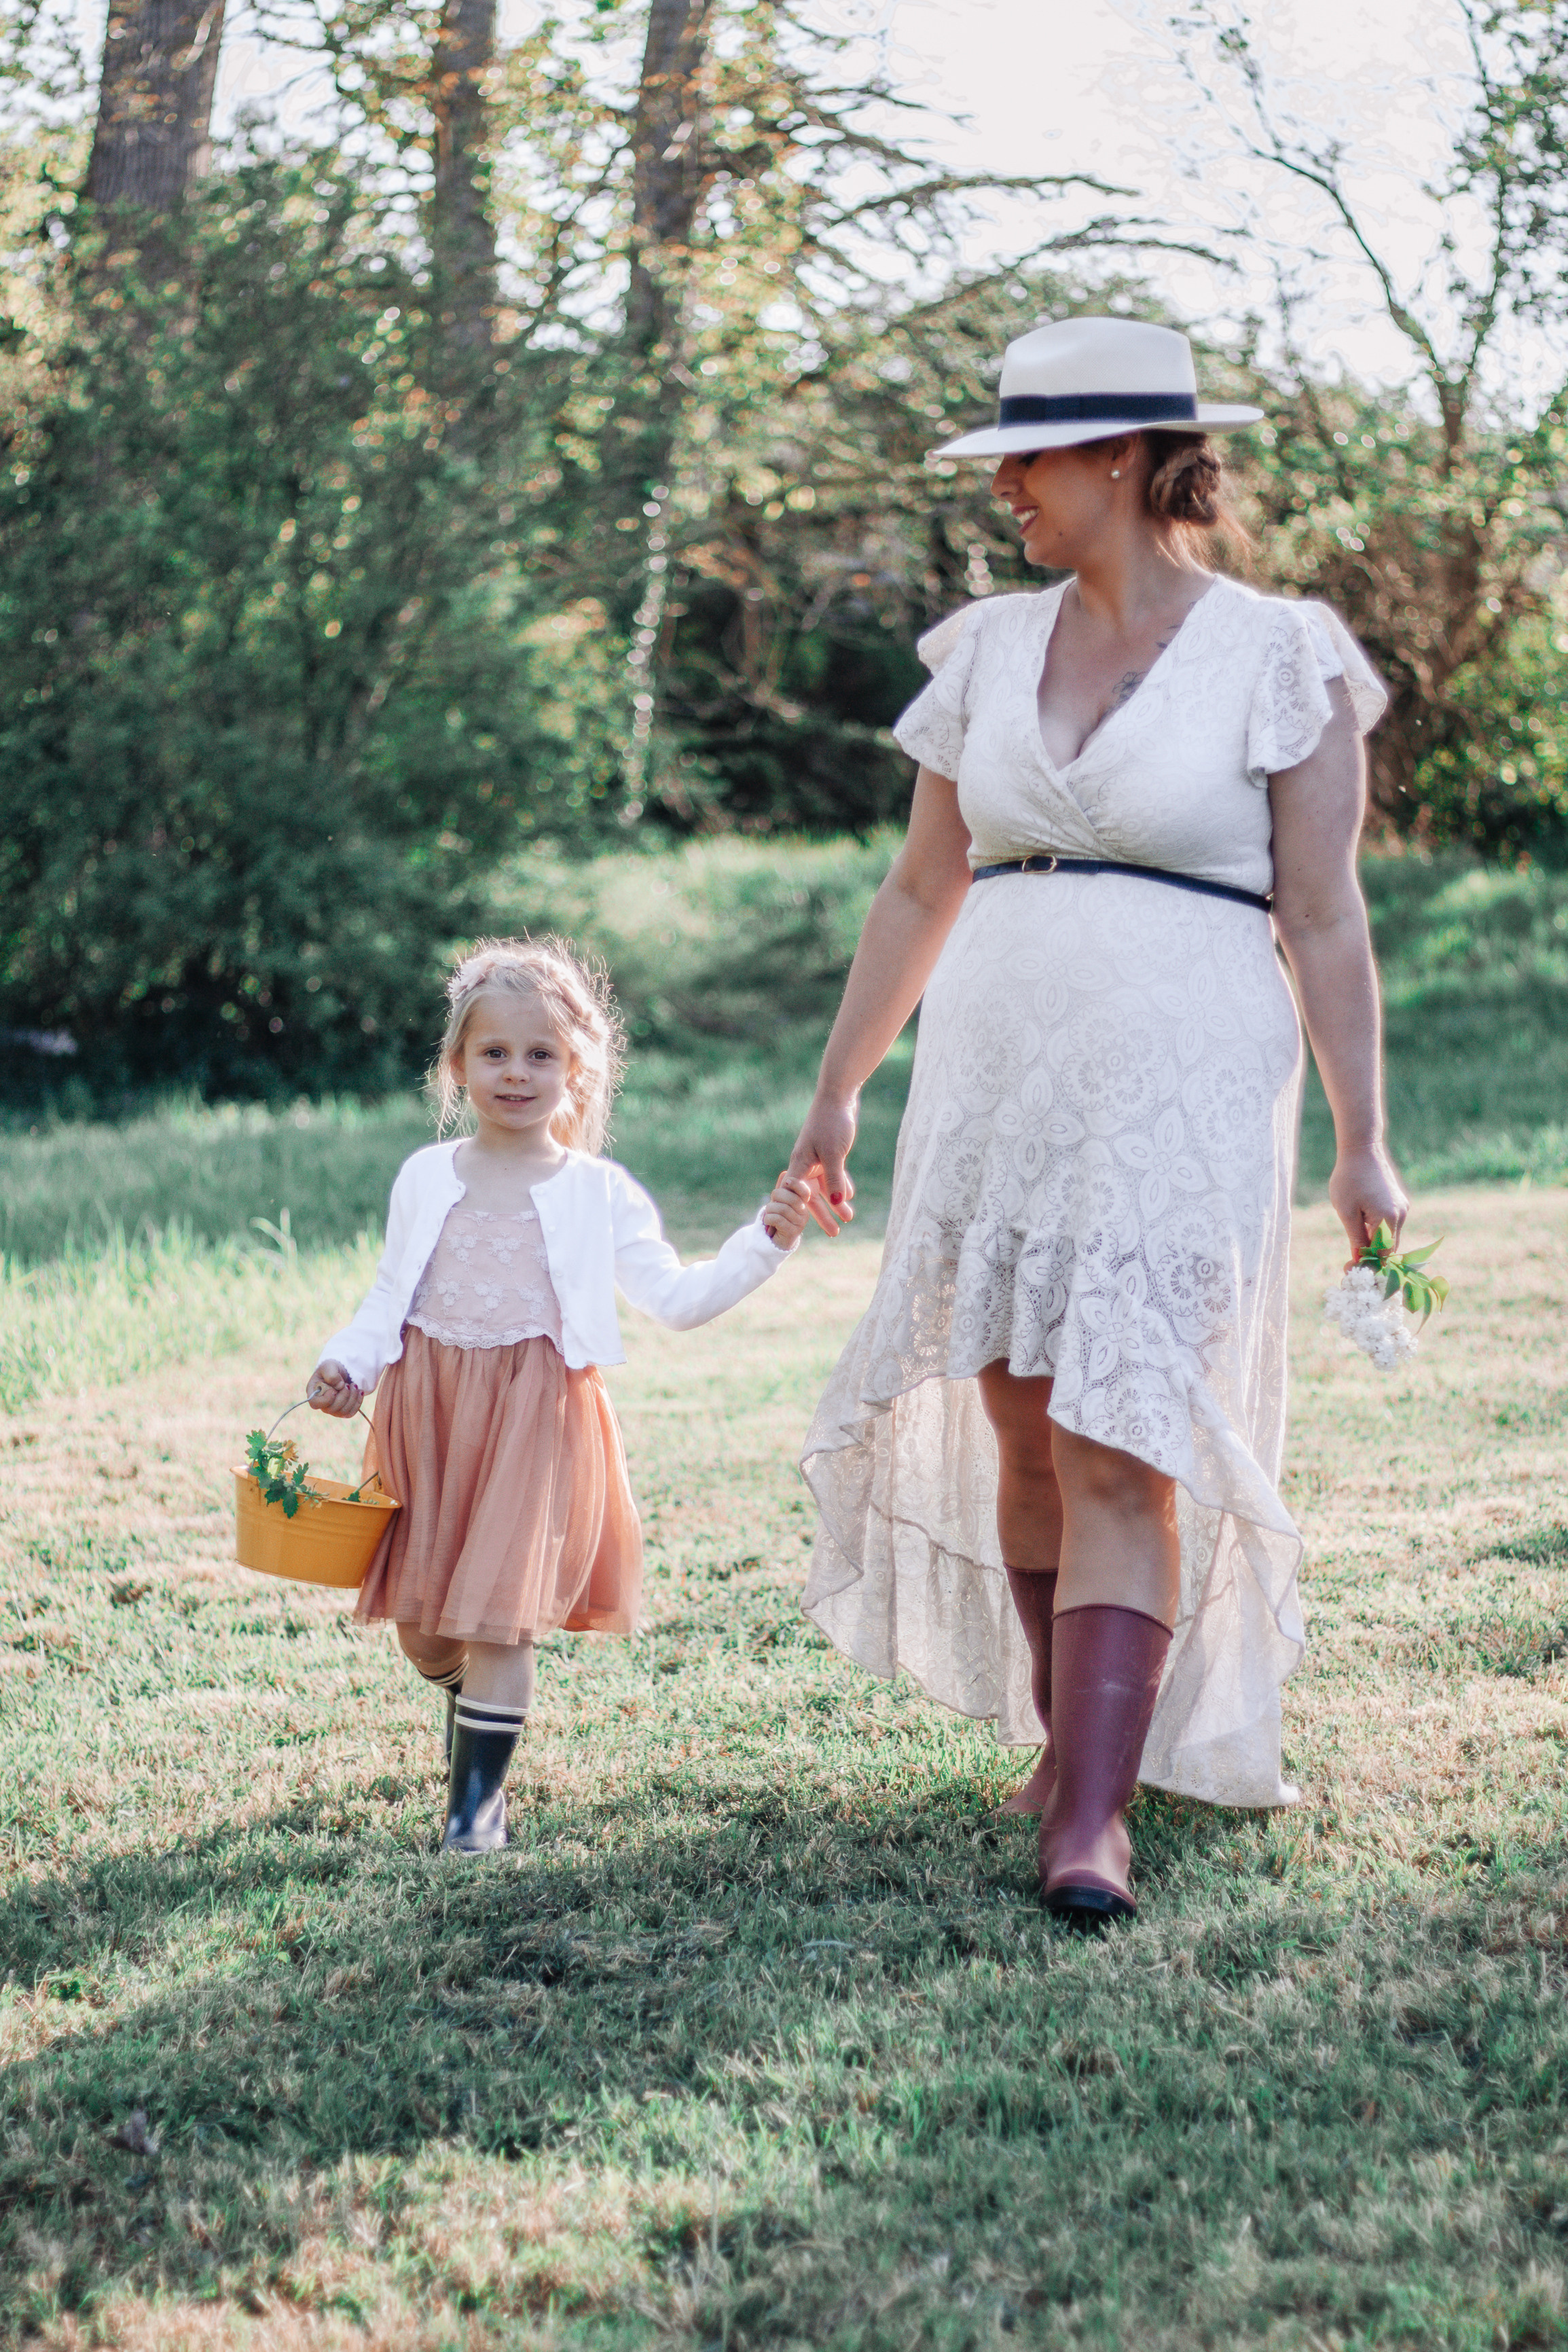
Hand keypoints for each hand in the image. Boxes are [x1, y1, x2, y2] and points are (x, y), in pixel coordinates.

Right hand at [306, 1360, 362, 1417]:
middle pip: (331, 1409)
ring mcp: (333, 1409)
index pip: (315, 1403)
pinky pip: (351, 1412)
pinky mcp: (343, 1410)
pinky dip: (358, 1402)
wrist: (342, 1371)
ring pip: (343, 1412)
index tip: (334, 1390)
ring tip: (354, 1385)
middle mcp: (322, 1403)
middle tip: (347, 1384)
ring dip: (352, 1398)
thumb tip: (340, 1386)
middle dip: (343, 1396)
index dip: (325, 1399)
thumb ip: (331, 1374)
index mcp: (314, 1392)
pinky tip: (360, 1391)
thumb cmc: (331, 1368)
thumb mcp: (329, 1366)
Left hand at [761, 1173, 812, 1249]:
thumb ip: (782, 1189)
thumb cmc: (776, 1218)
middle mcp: (804, 1213)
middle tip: (771, 1203)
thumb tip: (785, 1174)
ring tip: (768, 1214)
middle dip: (776, 1197)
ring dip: (770, 1210)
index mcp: (802, 1203)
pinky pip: (777, 1219)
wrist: (773, 1242)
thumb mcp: (778, 1202)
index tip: (786, 1182)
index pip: (805, 1191)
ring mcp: (799, 1224)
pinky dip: (768, 1218)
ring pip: (782, 1208)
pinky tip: (768, 1222)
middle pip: (791, 1198)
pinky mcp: (792, 1233)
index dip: (796, 1184)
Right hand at [786, 1093, 857, 1238]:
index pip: (796, 1194)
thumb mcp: (835, 1154)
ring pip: (825, 1186)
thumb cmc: (832, 1122)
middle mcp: (806, 1163)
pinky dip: (840, 1185)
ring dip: (836, 1201)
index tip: (807, 1226)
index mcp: (800, 1164)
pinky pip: (833, 1175)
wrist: (838, 1096)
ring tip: (848, 1217)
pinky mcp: (829, 1152)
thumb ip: (835, 1179)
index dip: (801, 1211)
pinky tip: (850, 1196)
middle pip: (812, 1195)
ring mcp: (817, 1157)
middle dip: (823, 1214)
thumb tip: (837, 1204)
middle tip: (834, 1233)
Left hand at [1328, 1144, 1408, 1263]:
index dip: (1367, 1264)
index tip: (1348, 1267)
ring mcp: (1402, 1207)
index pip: (1383, 1254)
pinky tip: (1360, 1220)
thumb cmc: (1349, 1178)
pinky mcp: (1399, 1201)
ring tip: (1353, 1233)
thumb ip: (1356, 1238)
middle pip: (1388, 1247)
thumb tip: (1359, 1260)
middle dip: (1370, 1254)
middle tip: (1349, 1258)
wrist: (1361, 1149)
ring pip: (1389, 1235)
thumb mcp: (1347, 1212)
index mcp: (1389, 1219)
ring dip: (1373, 1240)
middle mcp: (1400, 1214)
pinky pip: (1389, 1223)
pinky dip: (1376, 1229)